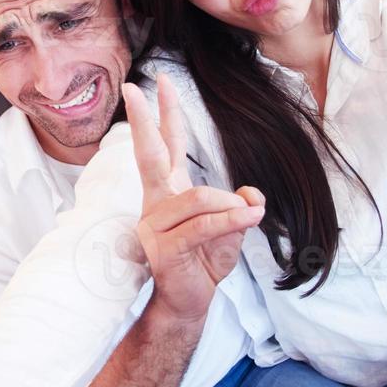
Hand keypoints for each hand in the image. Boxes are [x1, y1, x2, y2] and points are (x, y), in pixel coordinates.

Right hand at [124, 74, 265, 324]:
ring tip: (249, 214)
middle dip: (144, 120)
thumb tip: (251, 195)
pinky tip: (250, 217)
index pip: (166, 146)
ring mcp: (155, 225)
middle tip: (135, 89)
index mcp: (169, 191)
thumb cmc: (204, 262)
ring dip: (231, 207)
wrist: (188, 303)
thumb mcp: (231, 229)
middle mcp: (157, 203)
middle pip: (151, 154)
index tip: (155, 83)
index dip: (162, 115)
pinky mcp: (165, 248)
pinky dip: (231, 221)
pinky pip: (203, 225)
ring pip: (199, 197)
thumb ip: (240, 206)